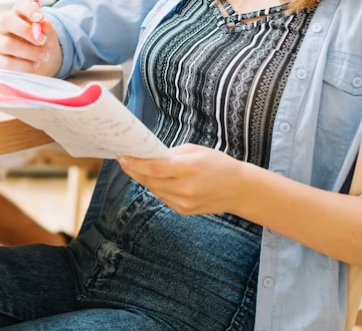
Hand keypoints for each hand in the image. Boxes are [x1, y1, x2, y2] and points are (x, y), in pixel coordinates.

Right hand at [0, 0, 61, 75]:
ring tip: (44, 57)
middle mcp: (3, 27)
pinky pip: (6, 63)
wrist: (39, 67)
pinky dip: (23, 65)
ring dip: (29, 51)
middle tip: (42, 40)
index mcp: (17, 16)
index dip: (29, 9)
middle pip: (6, 21)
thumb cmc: (41, 47)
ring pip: (7, 44)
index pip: (19, 6)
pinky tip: (34, 65)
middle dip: (25, 30)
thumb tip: (45, 24)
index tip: (40, 17)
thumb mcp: (48, 38)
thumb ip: (47, 30)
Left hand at [118, 145, 249, 215]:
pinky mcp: (184, 211)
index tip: (122, 156)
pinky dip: (157, 188)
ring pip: (154, 189)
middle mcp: (185, 188)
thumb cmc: (218, 164)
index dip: (135, 163)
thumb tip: (149, 155)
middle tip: (123, 159)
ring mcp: (184, 202)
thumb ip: (171, 154)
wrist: (239, 190)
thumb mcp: (196, 150)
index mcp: (189, 168)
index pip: (154, 167)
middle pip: (149, 180)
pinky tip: (156, 179)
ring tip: (135, 167)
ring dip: (144, 179)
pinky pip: (163, 197)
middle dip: (134, 170)